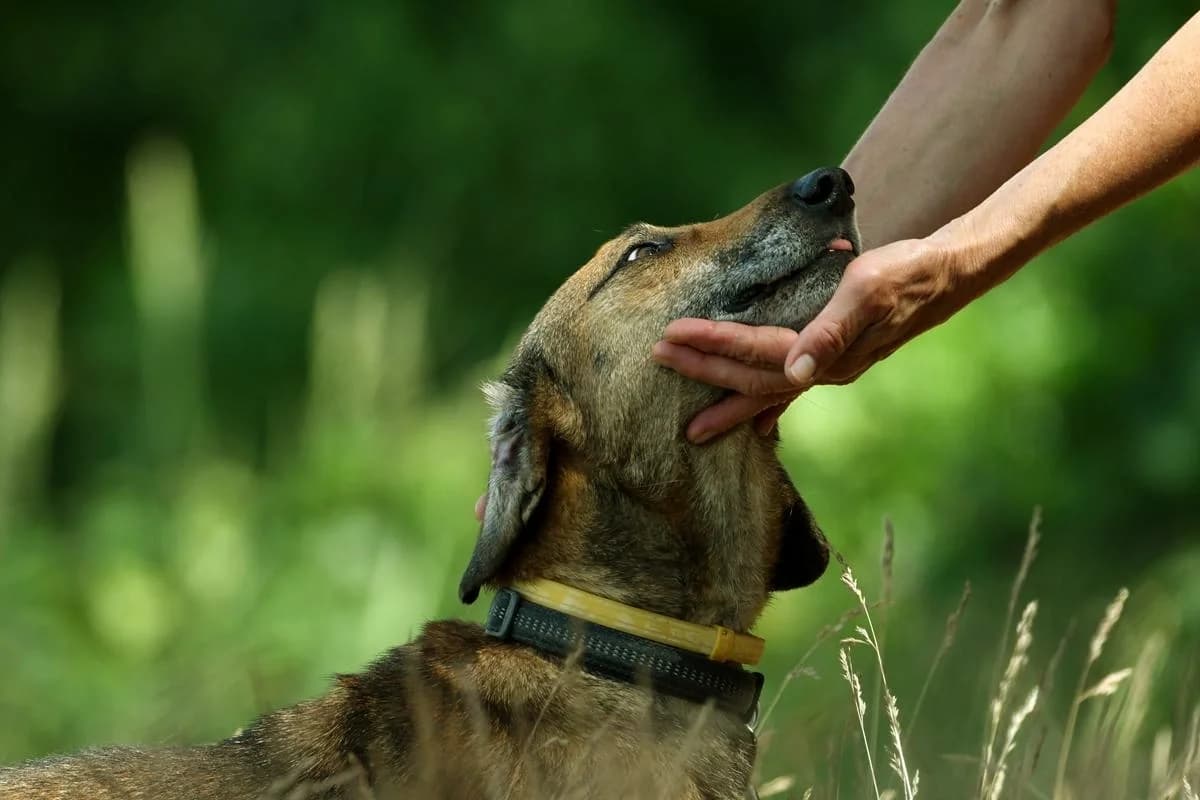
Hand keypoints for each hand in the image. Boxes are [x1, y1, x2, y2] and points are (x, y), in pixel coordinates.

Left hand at [653, 237, 966, 442]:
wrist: (949, 275)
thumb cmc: (908, 274)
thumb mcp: (870, 289)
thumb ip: (832, 330)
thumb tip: (799, 373)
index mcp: (826, 352)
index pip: (756, 351)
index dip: (712, 344)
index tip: (671, 336)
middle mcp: (824, 370)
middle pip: (751, 378)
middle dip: (703, 372)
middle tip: (657, 360)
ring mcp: (829, 370)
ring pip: (766, 391)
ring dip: (727, 403)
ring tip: (691, 429)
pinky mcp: (835, 361)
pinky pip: (791, 392)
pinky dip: (768, 409)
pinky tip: (755, 425)